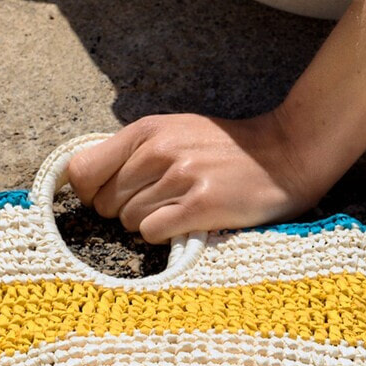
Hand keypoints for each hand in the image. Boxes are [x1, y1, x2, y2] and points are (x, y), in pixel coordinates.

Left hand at [65, 111, 321, 242]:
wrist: (284, 155)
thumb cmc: (225, 149)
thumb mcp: (174, 132)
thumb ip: (132, 151)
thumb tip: (85, 182)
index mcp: (147, 130)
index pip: (81, 170)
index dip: (89, 192)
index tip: (108, 197)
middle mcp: (160, 150)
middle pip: (104, 203)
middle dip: (124, 210)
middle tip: (158, 203)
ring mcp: (181, 177)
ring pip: (128, 221)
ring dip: (148, 223)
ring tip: (179, 209)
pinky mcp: (201, 206)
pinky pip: (153, 233)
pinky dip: (165, 236)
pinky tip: (187, 223)